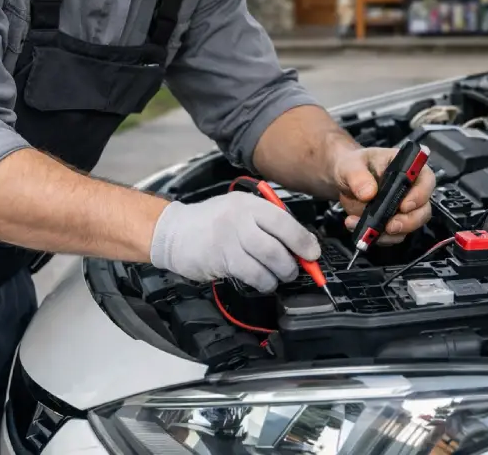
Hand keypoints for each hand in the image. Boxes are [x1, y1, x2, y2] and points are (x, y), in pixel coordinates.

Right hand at [149, 192, 320, 292]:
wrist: (174, 231)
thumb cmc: (213, 223)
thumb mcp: (239, 210)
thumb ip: (266, 223)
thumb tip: (300, 244)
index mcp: (249, 204)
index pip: (283, 220)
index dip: (302, 239)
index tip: (313, 252)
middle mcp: (240, 218)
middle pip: (276, 245)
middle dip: (292, 263)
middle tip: (294, 270)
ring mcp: (229, 239)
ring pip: (266, 262)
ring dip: (278, 275)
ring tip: (278, 277)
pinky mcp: (220, 259)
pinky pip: (251, 274)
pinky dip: (263, 282)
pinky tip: (263, 282)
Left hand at [334, 147, 435, 244]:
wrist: (343, 181)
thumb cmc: (353, 166)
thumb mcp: (351, 165)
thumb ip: (358, 176)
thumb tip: (368, 193)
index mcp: (407, 168)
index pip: (426, 180)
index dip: (420, 194)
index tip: (404, 206)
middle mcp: (410, 189)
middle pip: (423, 209)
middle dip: (408, 221)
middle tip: (390, 226)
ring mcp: (402, 209)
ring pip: (409, 227)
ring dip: (389, 234)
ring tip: (366, 230)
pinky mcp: (391, 223)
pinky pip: (392, 236)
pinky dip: (377, 237)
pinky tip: (358, 228)